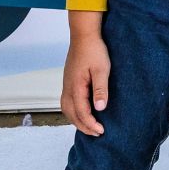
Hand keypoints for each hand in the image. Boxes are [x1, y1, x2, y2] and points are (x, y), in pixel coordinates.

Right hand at [61, 12, 109, 135]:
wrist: (83, 35)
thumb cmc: (94, 51)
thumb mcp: (102, 70)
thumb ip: (100, 89)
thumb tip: (100, 108)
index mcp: (76, 86)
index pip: (81, 112)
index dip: (90, 124)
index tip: (101, 131)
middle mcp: (68, 87)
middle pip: (71, 114)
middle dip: (83, 126)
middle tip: (96, 133)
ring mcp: (66, 84)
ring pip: (66, 109)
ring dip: (76, 120)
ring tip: (88, 127)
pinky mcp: (68, 81)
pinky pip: (67, 102)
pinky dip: (73, 112)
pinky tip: (81, 112)